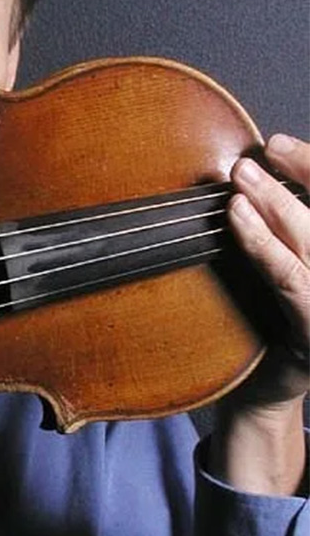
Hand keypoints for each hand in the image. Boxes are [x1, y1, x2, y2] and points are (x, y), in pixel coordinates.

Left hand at [212, 133, 308, 494]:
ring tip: (241, 179)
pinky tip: (237, 220)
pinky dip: (263, 245)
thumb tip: (246, 177)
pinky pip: (290, 279)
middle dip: (297, 177)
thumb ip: (273, 233)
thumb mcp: (270, 269)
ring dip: (276, 206)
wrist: (258, 391)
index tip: (277, 143)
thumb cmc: (259, 323)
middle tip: (256, 154)